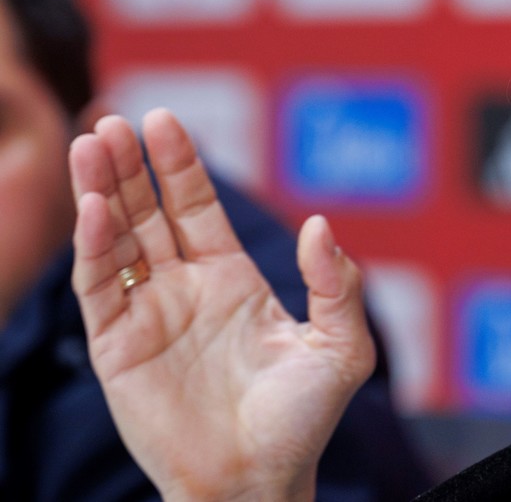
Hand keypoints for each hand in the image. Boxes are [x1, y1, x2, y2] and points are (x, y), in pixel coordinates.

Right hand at [69, 109, 375, 500]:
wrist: (259, 480)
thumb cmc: (303, 421)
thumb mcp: (340, 348)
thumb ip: (336, 286)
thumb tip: (322, 224)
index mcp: (232, 278)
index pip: (195, 207)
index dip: (180, 165)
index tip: (164, 121)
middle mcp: (185, 288)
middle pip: (148, 212)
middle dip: (132, 168)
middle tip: (116, 121)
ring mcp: (148, 315)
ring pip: (116, 241)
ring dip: (101, 193)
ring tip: (93, 144)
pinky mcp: (117, 348)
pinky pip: (99, 289)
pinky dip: (93, 248)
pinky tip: (93, 210)